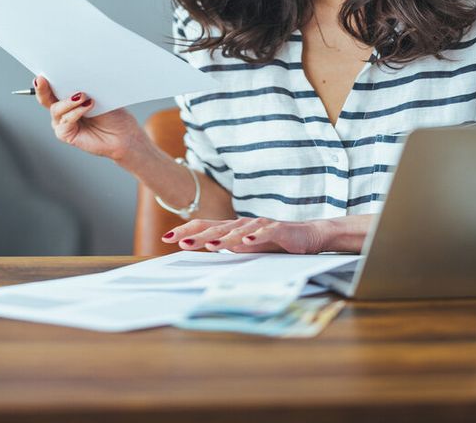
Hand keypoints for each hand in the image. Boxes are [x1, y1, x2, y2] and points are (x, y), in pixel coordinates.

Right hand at [34, 75, 144, 160]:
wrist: (123, 134)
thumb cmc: (112, 113)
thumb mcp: (98, 94)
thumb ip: (83, 87)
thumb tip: (74, 76)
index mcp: (67, 96)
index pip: (51, 86)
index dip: (44, 79)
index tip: (42, 72)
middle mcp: (62, 109)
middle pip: (45, 98)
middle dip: (42, 88)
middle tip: (42, 79)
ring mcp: (63, 122)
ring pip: (56, 109)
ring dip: (69, 101)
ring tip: (83, 96)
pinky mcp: (66, 134)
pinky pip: (65, 122)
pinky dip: (75, 112)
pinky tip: (86, 106)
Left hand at [161, 215, 374, 253]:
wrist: (308, 235)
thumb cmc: (275, 243)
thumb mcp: (247, 248)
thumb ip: (228, 248)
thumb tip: (205, 251)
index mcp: (234, 229)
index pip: (205, 228)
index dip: (187, 231)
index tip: (167, 238)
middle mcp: (243, 224)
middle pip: (216, 228)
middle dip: (195, 234)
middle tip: (176, 240)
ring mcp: (260, 226)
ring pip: (237, 230)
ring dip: (222, 238)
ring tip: (208, 246)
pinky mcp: (278, 230)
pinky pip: (265, 233)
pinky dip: (255, 237)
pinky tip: (245, 242)